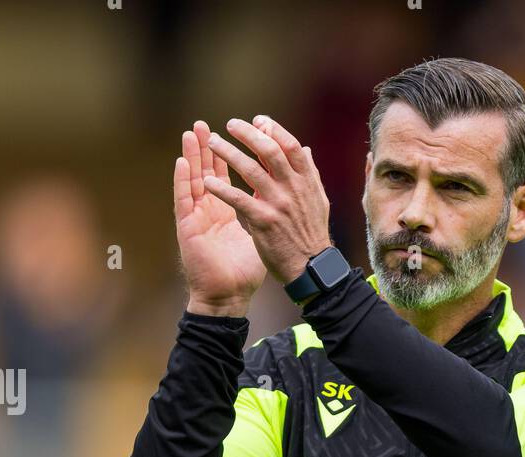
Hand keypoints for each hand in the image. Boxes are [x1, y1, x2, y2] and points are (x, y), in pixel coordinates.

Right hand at [174, 120, 266, 316]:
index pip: (228, 177)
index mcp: (228, 212)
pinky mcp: (188, 228)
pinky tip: (182, 162)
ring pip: (193, 180)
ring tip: (192, 132)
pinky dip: (182, 180)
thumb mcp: (260, 235)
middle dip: (208, 147)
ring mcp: (198, 218)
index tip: (237, 135)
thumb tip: (282, 194)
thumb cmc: (243, 272)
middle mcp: (211, 211)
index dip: (232, 156)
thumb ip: (266, 212)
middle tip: (206, 124)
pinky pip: (183, 200)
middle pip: (208, 172)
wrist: (229, 297)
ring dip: (192, 156)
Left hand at [203, 116, 332, 284]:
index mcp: (306, 181)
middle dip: (247, 134)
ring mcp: (278, 204)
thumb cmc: (312, 235)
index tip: (258, 121)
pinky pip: (238, 199)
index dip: (273, 129)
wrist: (311, 268)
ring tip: (211, 143)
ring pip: (251, 170)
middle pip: (269, 150)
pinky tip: (207, 182)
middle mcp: (293, 189)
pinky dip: (222, 189)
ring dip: (228, 153)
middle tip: (229, 125)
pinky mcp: (264, 222)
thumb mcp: (318, 201)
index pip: (290, 146)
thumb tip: (304, 149)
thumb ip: (310, 174)